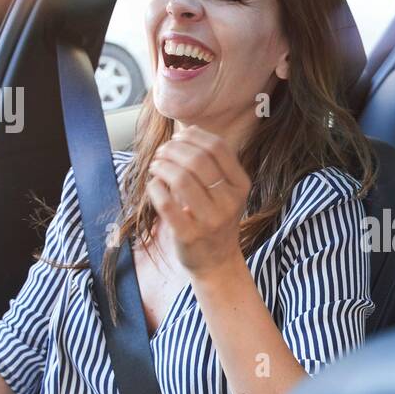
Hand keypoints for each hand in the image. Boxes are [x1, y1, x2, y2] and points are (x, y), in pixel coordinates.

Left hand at [145, 125, 251, 278]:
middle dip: (173, 150)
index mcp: (240, 185)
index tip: (177, 137)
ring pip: (181, 180)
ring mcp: (211, 220)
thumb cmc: (215, 218)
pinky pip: (166, 203)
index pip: (217, 148)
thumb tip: (185, 131)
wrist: (216, 261)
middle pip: (197, 161)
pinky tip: (154, 185)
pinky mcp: (190, 235)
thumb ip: (210, 164)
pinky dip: (155, 188)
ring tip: (156, 166)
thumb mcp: (224, 191)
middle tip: (161, 152)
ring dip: (162, 166)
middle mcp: (230, 202)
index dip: (193, 136)